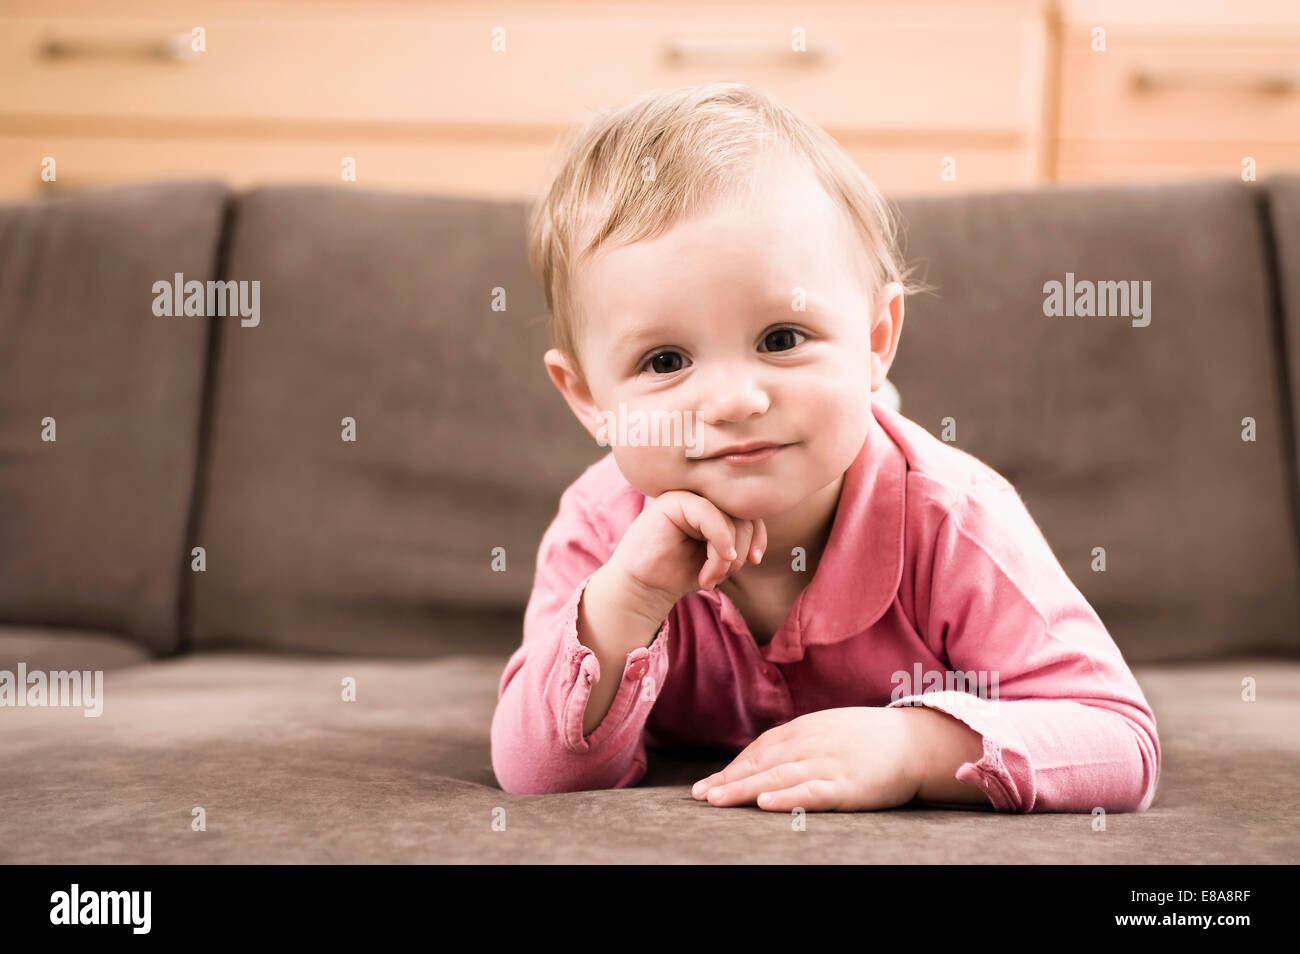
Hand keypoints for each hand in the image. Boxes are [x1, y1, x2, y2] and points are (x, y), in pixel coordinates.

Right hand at [606, 489, 767, 616]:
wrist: (643, 587)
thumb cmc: (679, 573)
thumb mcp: (717, 558)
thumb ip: (736, 541)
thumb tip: (757, 541)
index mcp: (713, 506)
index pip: (749, 511)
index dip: (757, 535)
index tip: (755, 560)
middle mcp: (701, 496)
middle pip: (743, 513)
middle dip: (740, 551)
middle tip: (721, 577)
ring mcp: (687, 495)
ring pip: (730, 516)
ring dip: (727, 556)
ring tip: (710, 578)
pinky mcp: (673, 501)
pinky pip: (710, 514)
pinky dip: (720, 541)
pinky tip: (712, 566)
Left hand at [689, 707, 921, 811]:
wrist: (916, 741)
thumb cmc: (870, 738)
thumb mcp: (829, 729)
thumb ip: (799, 741)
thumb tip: (766, 759)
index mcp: (806, 728)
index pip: (761, 748)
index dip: (733, 766)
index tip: (708, 783)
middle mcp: (811, 743)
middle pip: (762, 762)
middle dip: (728, 779)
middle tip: (699, 795)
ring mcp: (829, 764)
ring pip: (778, 777)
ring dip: (743, 788)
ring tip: (716, 799)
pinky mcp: (848, 785)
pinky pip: (812, 791)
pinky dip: (787, 797)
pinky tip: (765, 803)